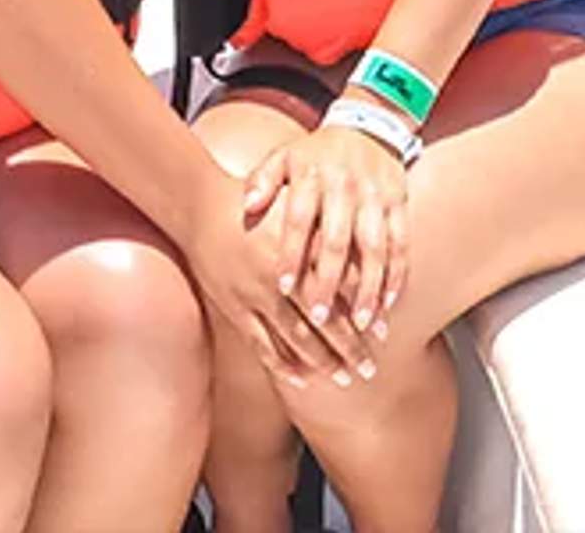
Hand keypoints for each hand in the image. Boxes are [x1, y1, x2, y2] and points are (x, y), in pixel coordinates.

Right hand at [180, 168, 354, 383]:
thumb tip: (368, 251)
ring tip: (343, 379)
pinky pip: (263, 345)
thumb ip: (327, 231)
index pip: (344, 290)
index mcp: (302, 249)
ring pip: (297, 339)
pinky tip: (302, 379)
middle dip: (350, 349)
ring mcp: (256, 296)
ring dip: (322, 363)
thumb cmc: (256, 204)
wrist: (200, 204)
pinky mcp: (234, 309)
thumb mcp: (295, 208)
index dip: (365, 313)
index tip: (385, 334)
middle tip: (370, 370)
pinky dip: (284, 365)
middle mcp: (282, 276)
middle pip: (325, 321)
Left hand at [241, 124, 409, 378]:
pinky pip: (402, 242)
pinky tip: (390, 303)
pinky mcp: (399, 203)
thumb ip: (262, 181)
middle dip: (330, 282)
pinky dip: (398, 274)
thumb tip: (246, 206)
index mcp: (312, 177)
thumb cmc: (316, 154)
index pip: (299, 219)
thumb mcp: (283, 157)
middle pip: (338, 241)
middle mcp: (345, 187)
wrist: (366, 126)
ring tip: (364, 325)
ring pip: (376, 248)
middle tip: (320, 319)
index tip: (283, 289)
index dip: (291, 254)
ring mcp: (376, 196)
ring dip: (370, 288)